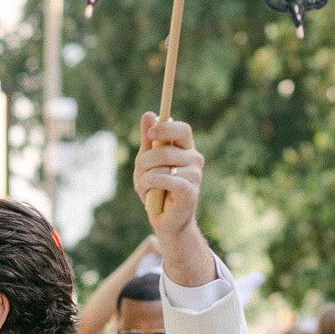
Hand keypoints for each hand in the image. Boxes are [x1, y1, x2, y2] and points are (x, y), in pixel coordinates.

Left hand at [133, 114, 202, 238]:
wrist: (165, 219)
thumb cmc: (156, 189)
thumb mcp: (147, 162)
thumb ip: (148, 140)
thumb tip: (148, 114)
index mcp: (186, 148)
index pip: (182, 129)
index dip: (165, 128)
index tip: (150, 134)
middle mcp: (194, 159)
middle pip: (166, 148)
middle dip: (145, 160)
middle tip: (139, 171)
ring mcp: (195, 175)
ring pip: (162, 166)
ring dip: (145, 178)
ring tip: (145, 188)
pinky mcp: (190, 191)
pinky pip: (166, 179)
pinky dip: (151, 185)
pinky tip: (149, 194)